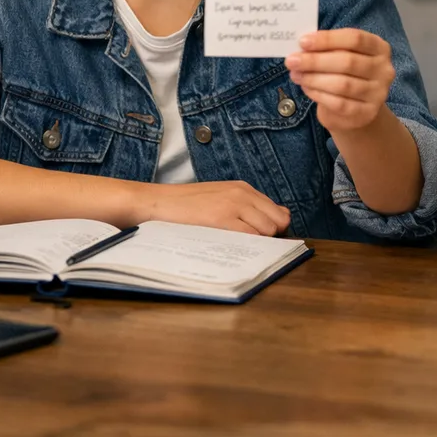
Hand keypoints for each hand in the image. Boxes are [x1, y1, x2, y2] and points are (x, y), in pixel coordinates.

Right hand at [134, 181, 290, 235]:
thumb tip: (279, 222)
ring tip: (236, 246)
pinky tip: (233, 248)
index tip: (261, 241)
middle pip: (278, 222)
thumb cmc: (186, 206)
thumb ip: (248, 209)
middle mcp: (242, 193)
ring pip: (268, 231)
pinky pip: (251, 236)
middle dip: (271, 238)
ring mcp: (233, 204)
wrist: (156, 202)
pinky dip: (248, 246)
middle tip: (249, 246)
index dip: (275, 230)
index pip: (279, 212)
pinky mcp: (222, 218)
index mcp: (243, 188)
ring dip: (259, 243)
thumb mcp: (220, 199)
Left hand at [285, 29, 394, 133]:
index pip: (355, 38)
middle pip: (348, 61)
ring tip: (296, 75)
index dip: (327, 39)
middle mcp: (384, 69)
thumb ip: (327, 49)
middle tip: (292, 61)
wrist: (356, 109)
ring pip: (342, 84)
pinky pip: (339, 103)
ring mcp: (378, 93)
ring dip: (313, 79)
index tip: (302, 42)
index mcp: (379, 48)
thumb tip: (301, 48)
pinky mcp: (367, 113)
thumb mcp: (341, 56)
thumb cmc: (346, 74)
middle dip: (315, 61)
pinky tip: (307, 88)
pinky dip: (319, 94)